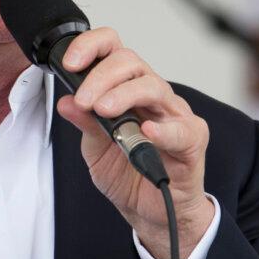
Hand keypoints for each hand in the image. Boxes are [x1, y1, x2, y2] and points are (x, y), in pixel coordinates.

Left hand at [54, 27, 213, 258]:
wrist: (150, 212)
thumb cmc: (128, 174)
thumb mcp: (96, 150)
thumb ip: (85, 123)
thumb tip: (66, 102)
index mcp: (127, 89)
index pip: (113, 50)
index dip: (91, 47)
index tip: (69, 63)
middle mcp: (152, 94)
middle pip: (131, 62)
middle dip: (100, 76)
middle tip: (84, 101)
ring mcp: (174, 114)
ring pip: (152, 86)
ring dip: (123, 95)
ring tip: (103, 110)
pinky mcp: (192, 139)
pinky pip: (180, 129)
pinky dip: (162, 129)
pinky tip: (146, 131)